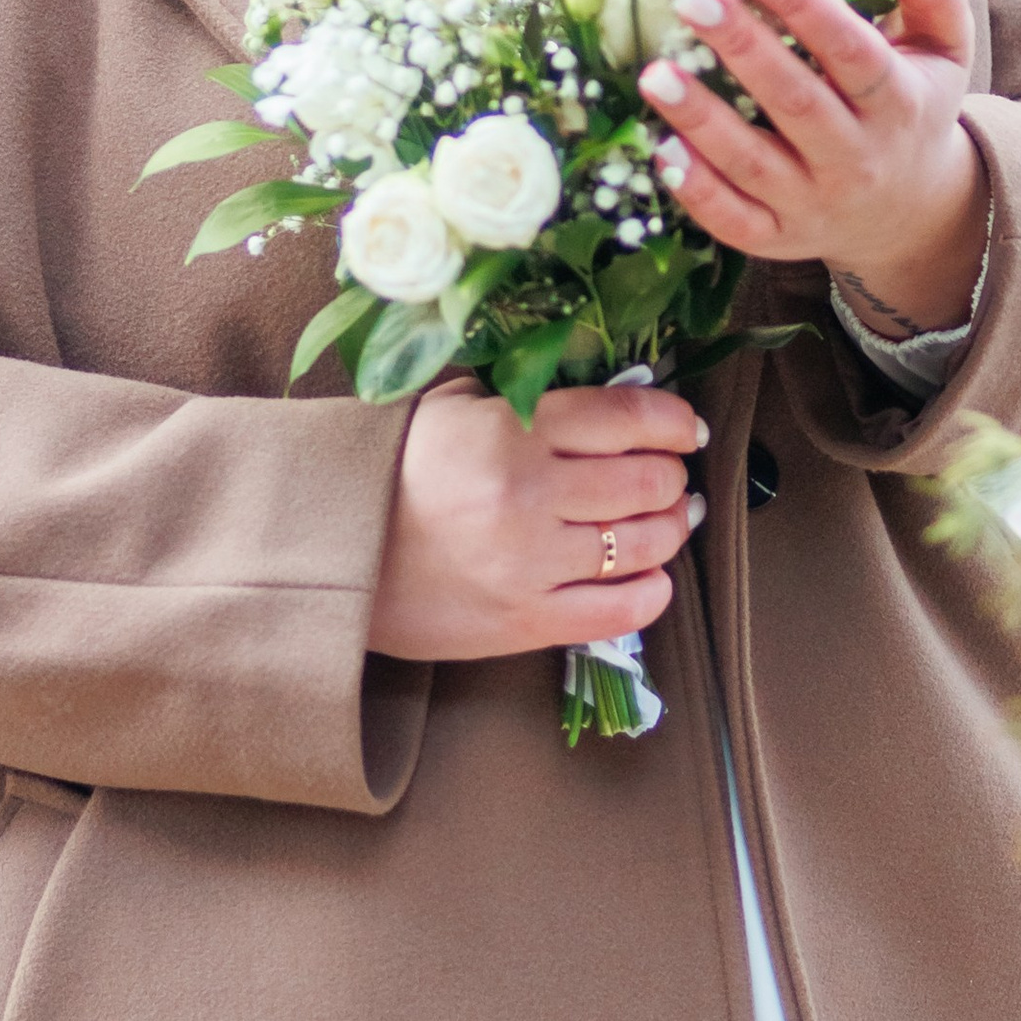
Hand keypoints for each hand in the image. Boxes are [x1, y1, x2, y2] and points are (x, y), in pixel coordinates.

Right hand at [368, 380, 707, 661]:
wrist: (334, 551)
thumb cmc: (395, 471)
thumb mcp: (453, 407)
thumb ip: (527, 399)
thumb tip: (612, 403)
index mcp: (512, 431)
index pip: (629, 419)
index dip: (674, 421)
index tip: (686, 428)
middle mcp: (530, 496)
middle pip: (648, 482)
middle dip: (671, 475)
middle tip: (668, 475)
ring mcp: (531, 564)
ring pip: (645, 544)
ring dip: (670, 528)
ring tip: (668, 520)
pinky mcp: (525, 621)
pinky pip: (621, 610)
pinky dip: (652, 591)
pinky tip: (652, 575)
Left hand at [638, 0, 987, 335]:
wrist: (911, 213)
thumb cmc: (913, 109)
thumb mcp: (943, 50)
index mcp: (897, 103)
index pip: (850, 51)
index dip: (802, 6)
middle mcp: (858, 158)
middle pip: (796, 103)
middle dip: (742, 48)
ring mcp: (815, 203)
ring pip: (754, 164)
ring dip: (701, 120)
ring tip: (655, 73)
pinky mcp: (778, 238)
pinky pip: (735, 222)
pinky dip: (697, 193)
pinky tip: (661, 150)